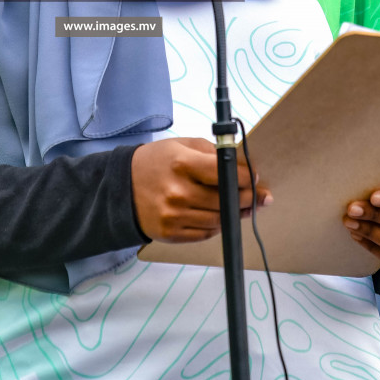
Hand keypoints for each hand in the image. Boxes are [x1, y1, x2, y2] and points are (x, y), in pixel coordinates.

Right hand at [131, 137, 271, 242]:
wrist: (122, 187)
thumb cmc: (156, 162)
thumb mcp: (182, 145)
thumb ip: (213, 153)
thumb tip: (244, 168)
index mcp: (181, 164)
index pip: (226, 173)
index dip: (246, 177)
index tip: (254, 178)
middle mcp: (178, 192)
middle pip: (226, 200)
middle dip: (247, 198)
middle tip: (258, 196)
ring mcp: (174, 216)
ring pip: (219, 220)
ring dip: (234, 214)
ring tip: (242, 207)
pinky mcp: (171, 233)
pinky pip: (205, 234)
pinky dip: (216, 226)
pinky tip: (219, 216)